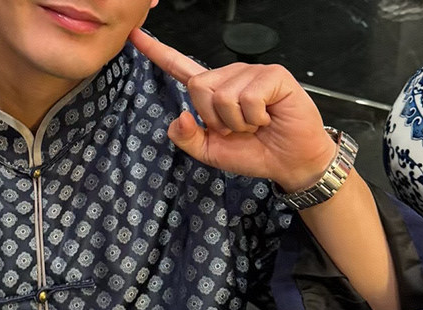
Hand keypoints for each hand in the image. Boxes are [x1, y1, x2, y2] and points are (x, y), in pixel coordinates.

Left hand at [128, 28, 336, 191]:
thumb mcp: (209, 152)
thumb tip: (178, 117)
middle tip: (236, 129)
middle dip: (214, 119)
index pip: (179, 67)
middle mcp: (230, 76)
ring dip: (237, 122)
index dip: (157, 51)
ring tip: (254, 124)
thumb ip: (186, 138)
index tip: (135, 35)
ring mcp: (252, 72)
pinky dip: (254, 118)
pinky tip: (267, 118)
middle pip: (199, 87)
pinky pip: (247, 98)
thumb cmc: (252, 152)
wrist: (287, 161)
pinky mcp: (273, 75)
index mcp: (212, 91)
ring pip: (223, 96)